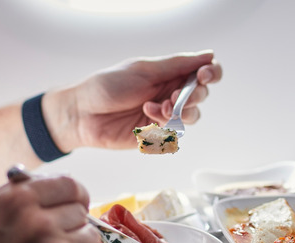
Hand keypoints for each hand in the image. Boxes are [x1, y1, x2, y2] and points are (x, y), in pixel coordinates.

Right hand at [0, 175, 99, 242]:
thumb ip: (14, 189)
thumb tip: (48, 178)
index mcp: (18, 199)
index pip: (70, 184)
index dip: (73, 195)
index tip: (71, 204)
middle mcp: (39, 221)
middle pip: (81, 209)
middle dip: (69, 221)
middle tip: (51, 237)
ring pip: (89, 233)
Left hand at [46, 50, 222, 151]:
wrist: (82, 114)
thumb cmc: (107, 87)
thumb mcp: (143, 70)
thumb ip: (177, 65)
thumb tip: (208, 55)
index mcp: (168, 73)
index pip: (203, 72)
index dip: (211, 73)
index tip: (204, 75)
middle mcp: (169, 93)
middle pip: (201, 96)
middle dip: (193, 95)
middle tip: (175, 95)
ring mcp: (163, 115)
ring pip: (192, 116)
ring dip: (180, 111)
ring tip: (157, 107)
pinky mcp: (156, 135)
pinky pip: (174, 133)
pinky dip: (164, 124)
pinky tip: (146, 116)